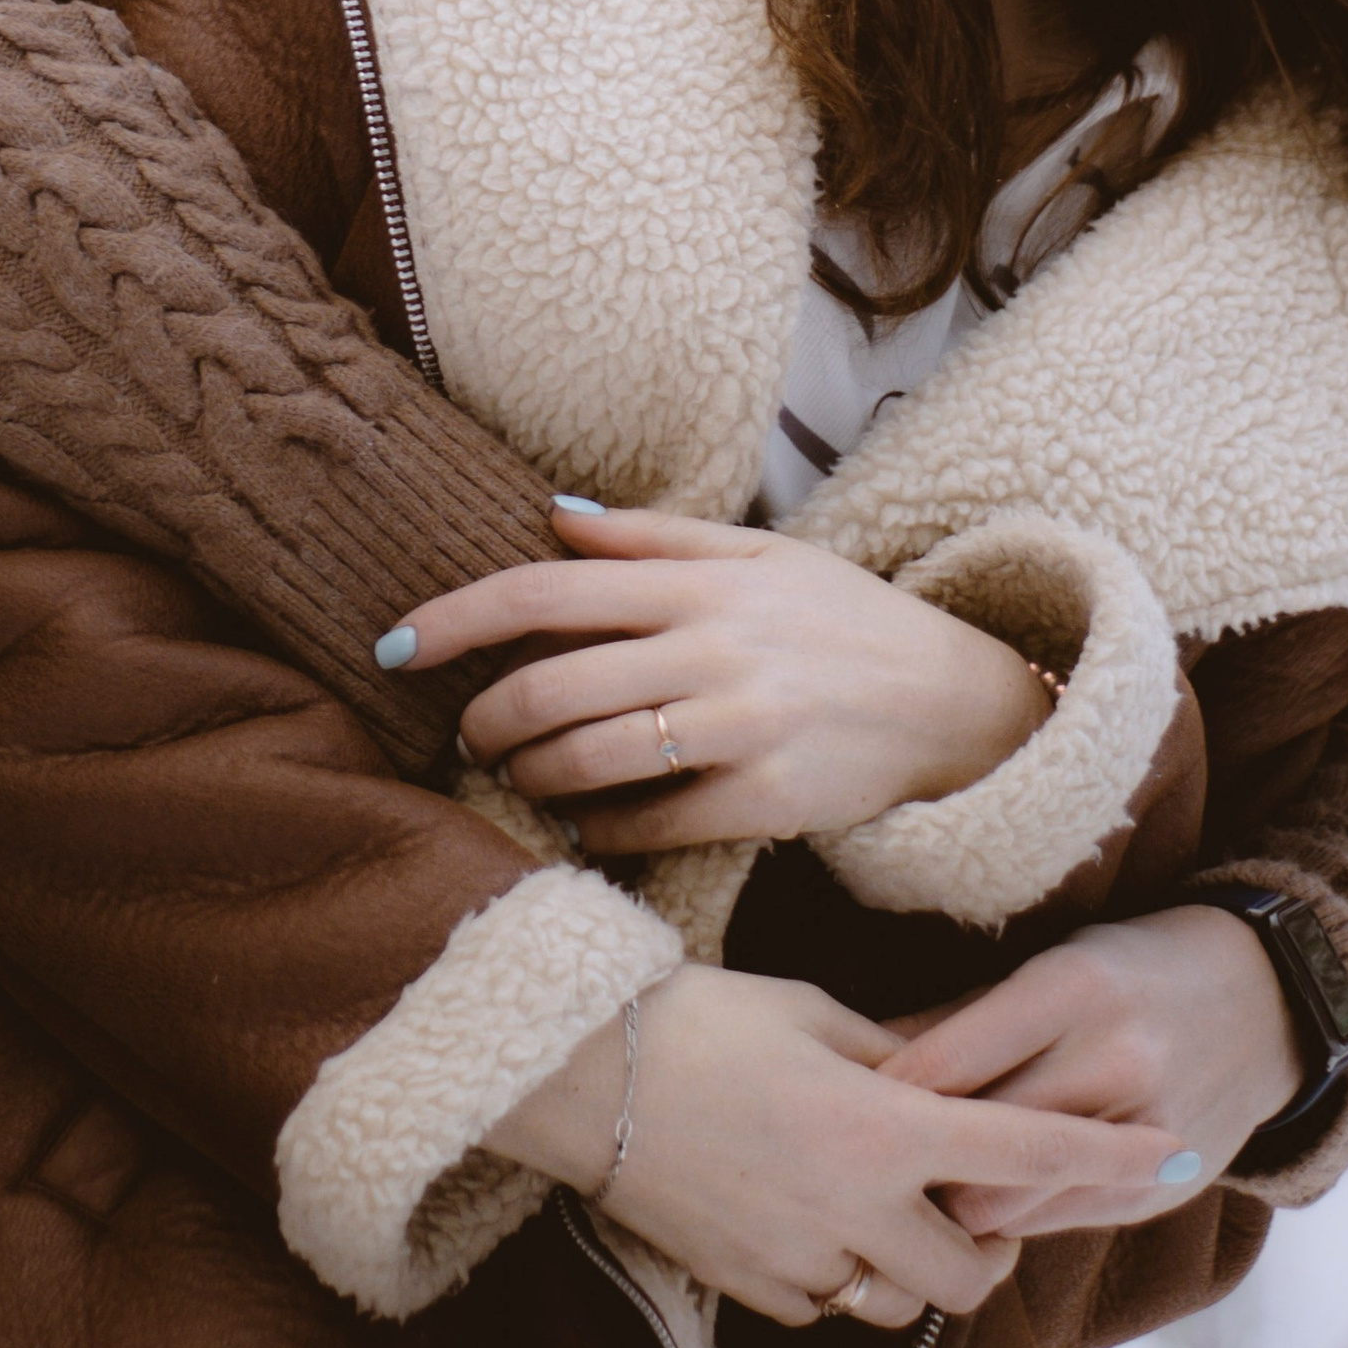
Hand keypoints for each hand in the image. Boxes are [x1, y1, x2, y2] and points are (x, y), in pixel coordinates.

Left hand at [384, 503, 1051, 851]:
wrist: (954, 699)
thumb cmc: (842, 620)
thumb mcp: (759, 554)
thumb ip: (654, 537)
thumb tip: (555, 516)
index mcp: (699, 583)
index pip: (546, 591)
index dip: (456, 618)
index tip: (393, 646)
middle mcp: (713, 649)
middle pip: (550, 688)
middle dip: (485, 720)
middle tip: (470, 734)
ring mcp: (740, 728)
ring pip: (588, 763)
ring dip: (531, 778)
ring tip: (521, 776)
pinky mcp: (767, 800)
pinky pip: (649, 825)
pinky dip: (598, 831)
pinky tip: (586, 825)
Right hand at [482, 963, 1191, 1327]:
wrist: (585, 1074)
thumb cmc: (702, 1016)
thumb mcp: (813, 1013)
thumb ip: (896, 1055)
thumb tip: (951, 1074)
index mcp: (882, 1123)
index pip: (1025, 1148)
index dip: (1105, 1155)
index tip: (1172, 1152)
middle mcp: (856, 1204)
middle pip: (975, 1268)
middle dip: (991, 1241)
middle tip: (973, 1194)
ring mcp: (803, 1257)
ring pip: (903, 1300)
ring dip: (914, 1261)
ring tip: (885, 1200)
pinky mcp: (755, 1288)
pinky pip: (830, 1304)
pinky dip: (841, 1272)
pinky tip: (809, 1213)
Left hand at [879, 907, 1308, 1234]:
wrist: (1265, 1003)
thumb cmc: (1131, 971)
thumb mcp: (1052, 964)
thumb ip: (962, 1016)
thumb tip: (863, 1058)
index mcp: (1072, 988)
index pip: (951, 1062)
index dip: (885, 1096)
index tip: (839, 1110)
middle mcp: (1113, 1062)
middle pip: (975, 1147)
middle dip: (917, 1163)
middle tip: (871, 1162)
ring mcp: (1146, 1135)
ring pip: (1012, 1205)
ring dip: (961, 1202)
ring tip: (921, 1187)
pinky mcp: (1164, 1190)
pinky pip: (1060, 1224)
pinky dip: (1017, 1217)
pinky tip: (991, 1197)